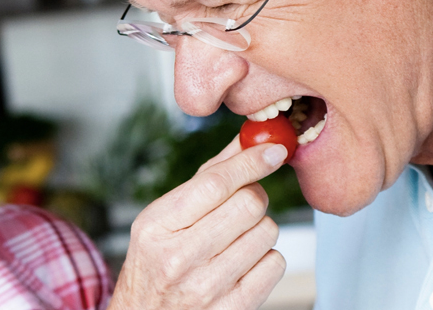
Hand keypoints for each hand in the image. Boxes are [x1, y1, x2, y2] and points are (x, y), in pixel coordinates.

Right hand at [109, 138, 288, 309]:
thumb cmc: (158, 262)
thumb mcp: (165, 218)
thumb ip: (208, 177)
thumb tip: (248, 140)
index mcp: (157, 227)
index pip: (215, 183)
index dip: (250, 162)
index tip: (273, 151)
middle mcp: (178, 258)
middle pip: (249, 204)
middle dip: (254, 196)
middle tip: (242, 204)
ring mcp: (207, 287)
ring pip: (267, 231)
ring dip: (259, 229)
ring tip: (236, 239)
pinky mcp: (234, 308)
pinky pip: (275, 263)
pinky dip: (266, 258)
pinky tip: (244, 263)